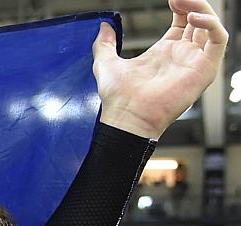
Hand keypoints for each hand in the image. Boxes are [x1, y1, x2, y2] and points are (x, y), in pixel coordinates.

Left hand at [94, 0, 227, 138]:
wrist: (126, 117)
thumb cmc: (118, 98)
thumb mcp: (106, 63)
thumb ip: (105, 43)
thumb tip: (104, 26)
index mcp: (166, 52)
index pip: (183, 22)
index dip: (181, 6)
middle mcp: (183, 56)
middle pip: (200, 21)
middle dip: (193, 4)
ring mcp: (195, 62)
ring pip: (211, 26)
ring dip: (202, 9)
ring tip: (185, 2)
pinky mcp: (204, 69)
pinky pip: (219, 39)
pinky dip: (211, 24)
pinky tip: (193, 18)